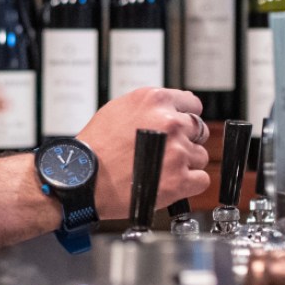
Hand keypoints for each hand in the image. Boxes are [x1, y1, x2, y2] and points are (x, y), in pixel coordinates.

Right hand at [77, 87, 210, 218]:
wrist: (82, 179)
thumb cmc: (94, 148)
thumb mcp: (117, 109)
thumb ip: (150, 107)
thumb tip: (176, 107)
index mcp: (155, 101)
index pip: (192, 105)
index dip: (184, 119)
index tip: (178, 129)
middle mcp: (170, 122)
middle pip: (199, 130)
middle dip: (185, 141)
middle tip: (164, 153)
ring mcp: (177, 151)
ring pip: (200, 156)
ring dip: (185, 164)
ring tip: (159, 171)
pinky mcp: (180, 179)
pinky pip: (202, 179)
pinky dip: (190, 184)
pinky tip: (169, 184)